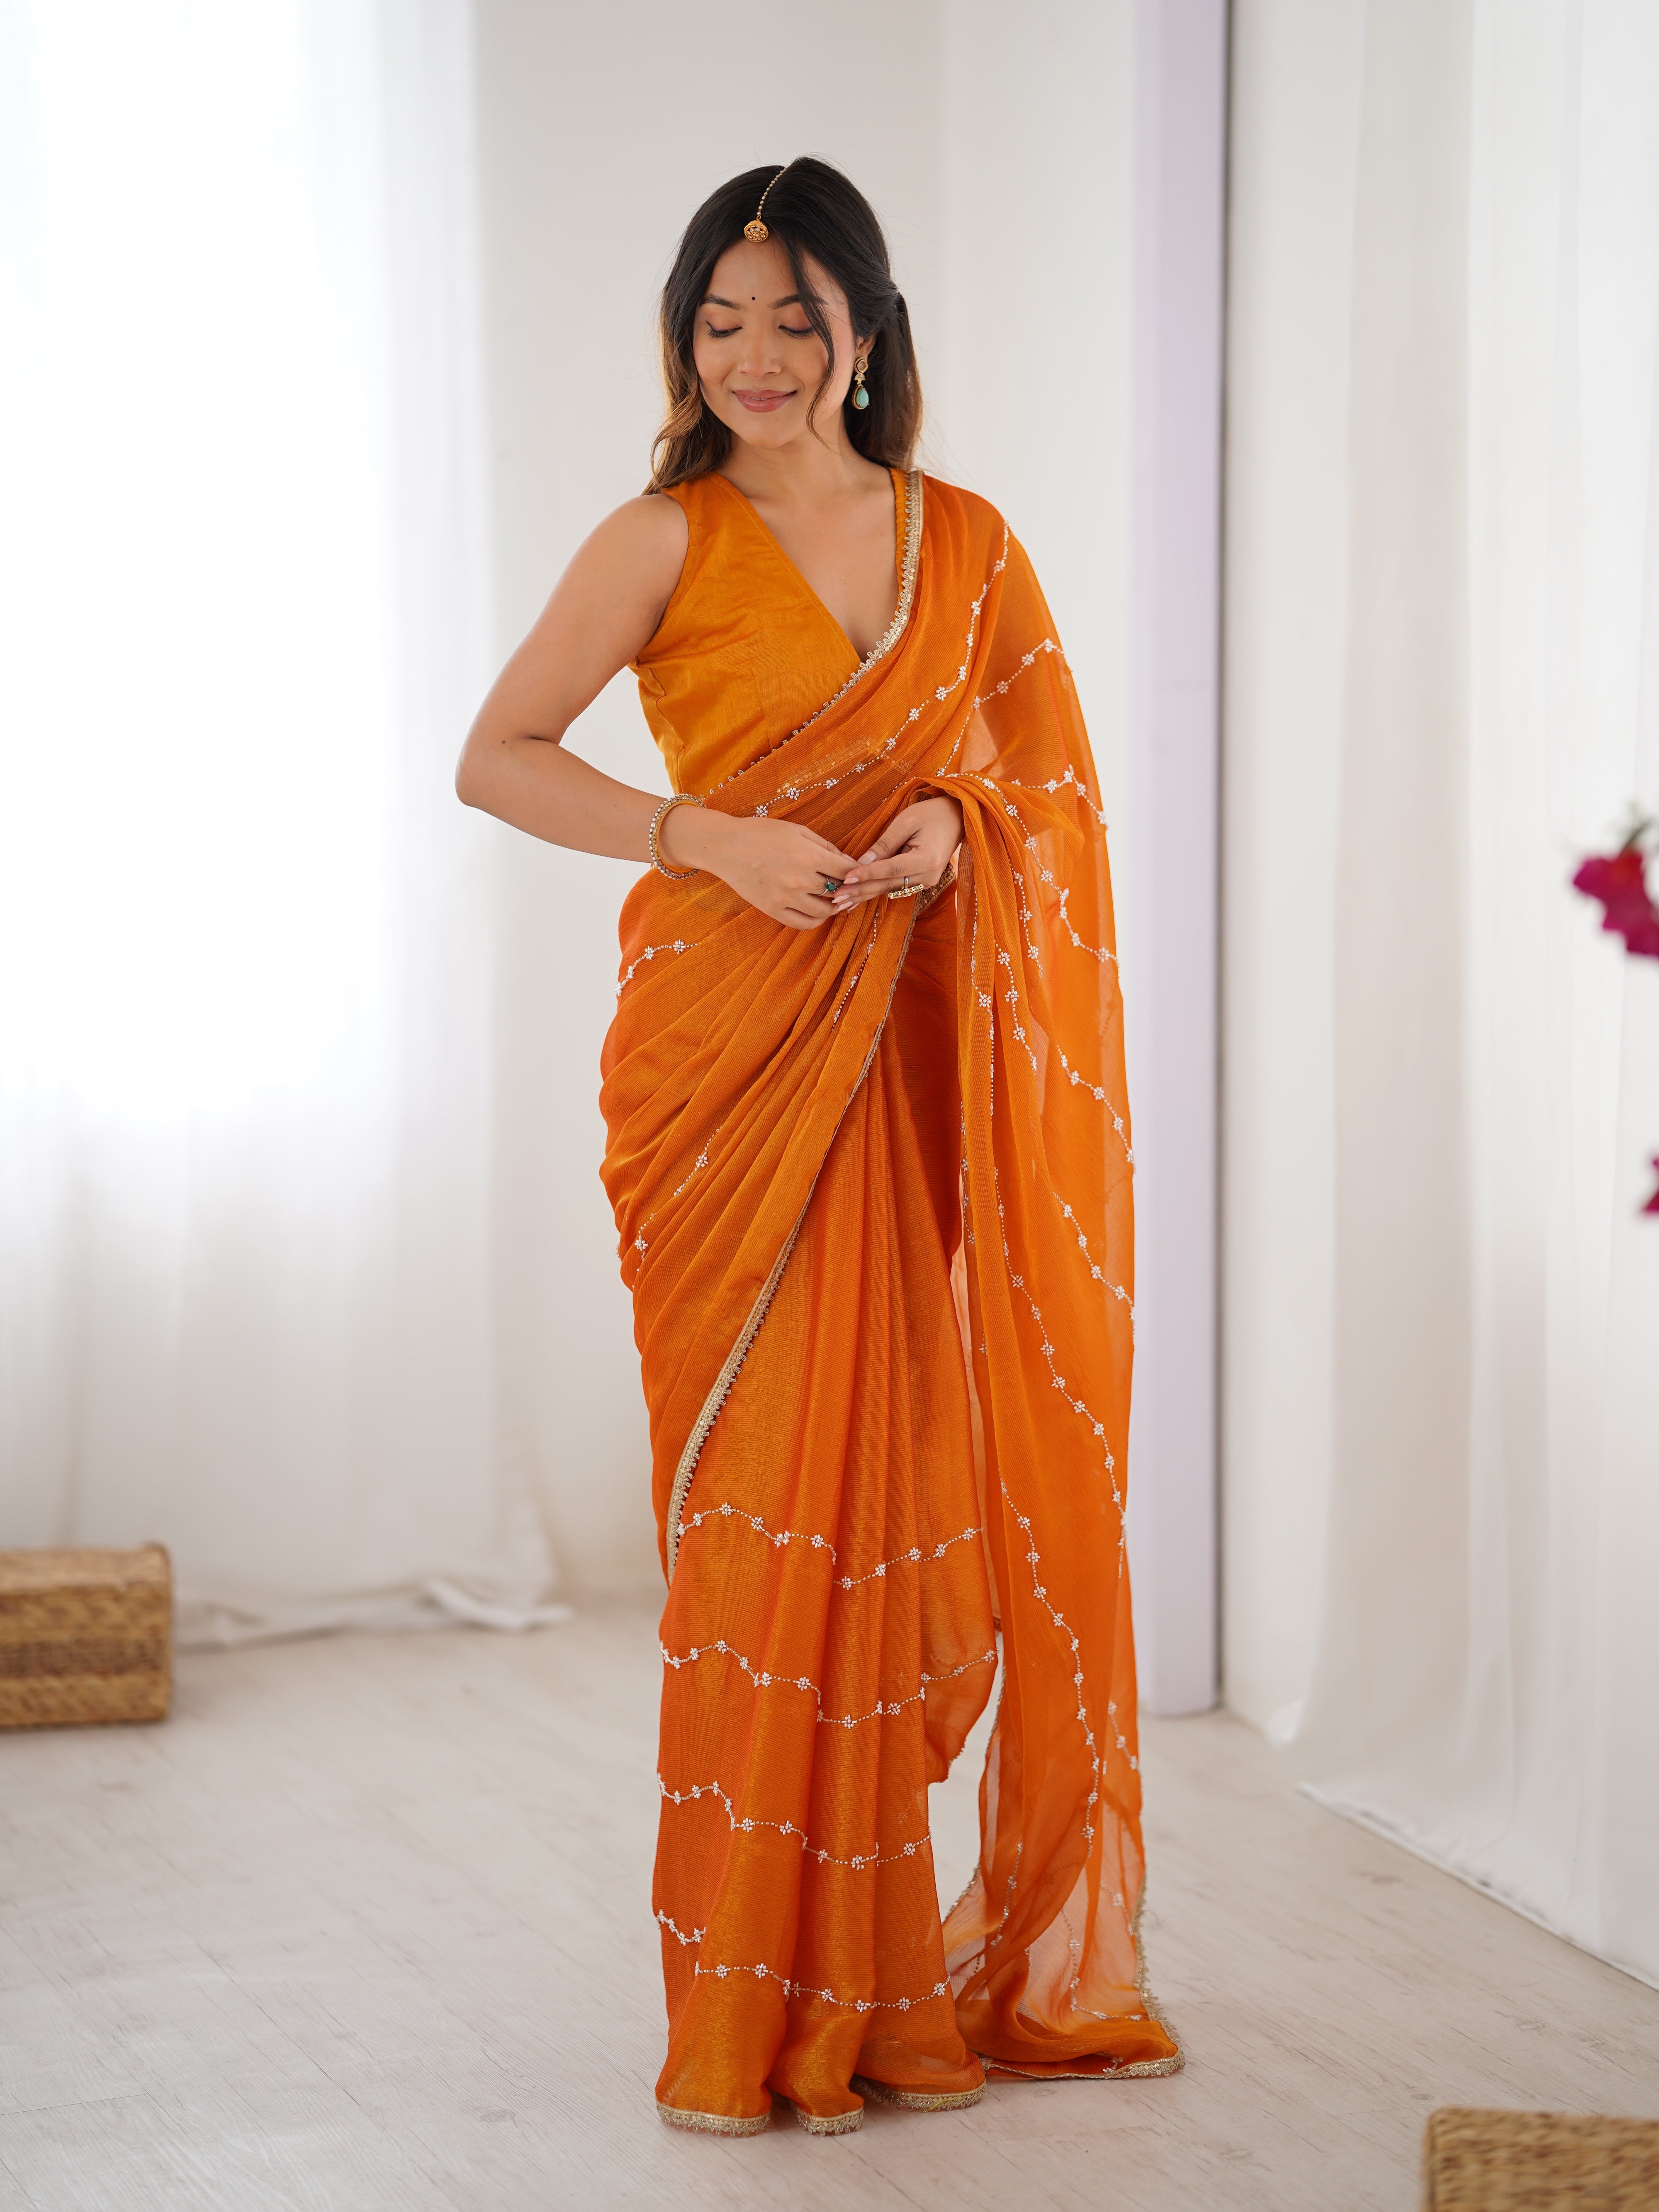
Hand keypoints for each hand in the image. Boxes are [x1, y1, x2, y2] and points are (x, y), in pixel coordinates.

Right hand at [661, 806, 860, 930]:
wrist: (725, 846)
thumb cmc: (762, 833)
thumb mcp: (798, 830)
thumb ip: (826, 846)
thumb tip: (849, 863)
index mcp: (808, 856)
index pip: (847, 871)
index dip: (857, 873)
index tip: (858, 873)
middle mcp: (800, 879)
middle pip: (839, 892)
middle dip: (848, 889)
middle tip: (849, 886)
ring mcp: (786, 897)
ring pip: (824, 912)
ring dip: (834, 907)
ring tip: (834, 899)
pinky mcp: (773, 910)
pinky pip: (803, 923)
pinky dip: (816, 919)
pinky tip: (818, 910)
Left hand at [829, 794, 963, 910]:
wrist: (956, 818)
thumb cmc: (931, 814)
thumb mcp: (905, 821)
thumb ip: (884, 844)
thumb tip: (861, 861)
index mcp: (927, 859)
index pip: (890, 869)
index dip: (867, 874)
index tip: (845, 878)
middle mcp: (928, 876)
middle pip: (887, 885)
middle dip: (860, 891)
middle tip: (835, 897)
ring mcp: (927, 881)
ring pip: (888, 889)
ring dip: (864, 894)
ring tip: (840, 902)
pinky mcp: (922, 881)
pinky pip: (894, 887)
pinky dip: (875, 890)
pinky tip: (856, 898)